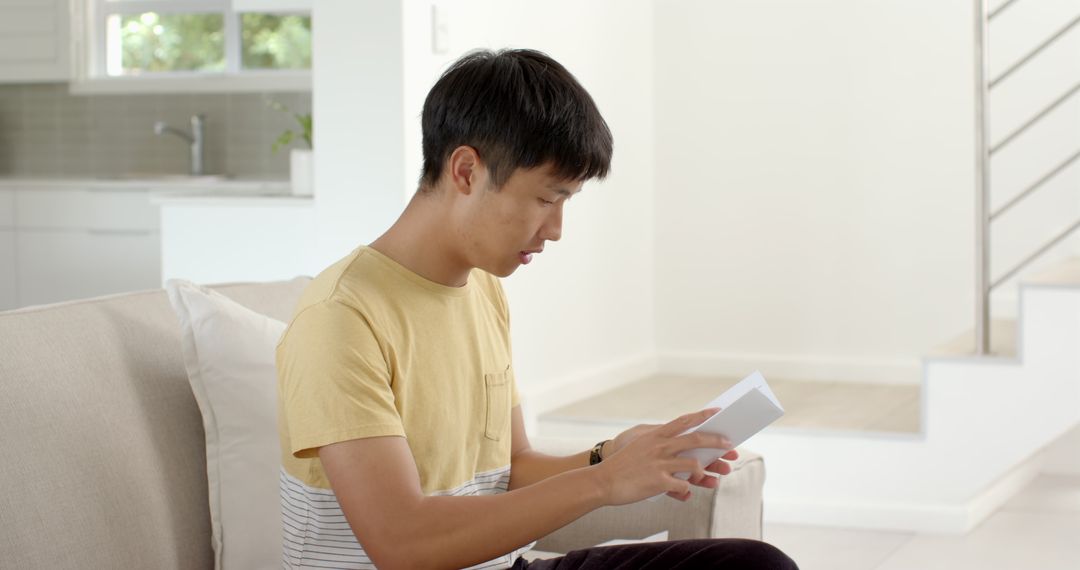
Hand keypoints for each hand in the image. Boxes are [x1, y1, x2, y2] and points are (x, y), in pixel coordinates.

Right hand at [592, 409, 735, 505]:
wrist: (602, 481)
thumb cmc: (622, 466)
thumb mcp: (639, 446)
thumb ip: (659, 443)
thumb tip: (678, 446)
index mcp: (655, 435)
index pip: (683, 421)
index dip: (702, 415)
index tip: (717, 412)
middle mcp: (659, 446)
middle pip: (696, 439)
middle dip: (716, 442)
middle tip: (730, 445)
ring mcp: (660, 463)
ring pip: (694, 464)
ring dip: (705, 472)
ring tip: (711, 479)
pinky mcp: (658, 481)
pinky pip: (683, 485)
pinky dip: (687, 489)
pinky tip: (685, 491)